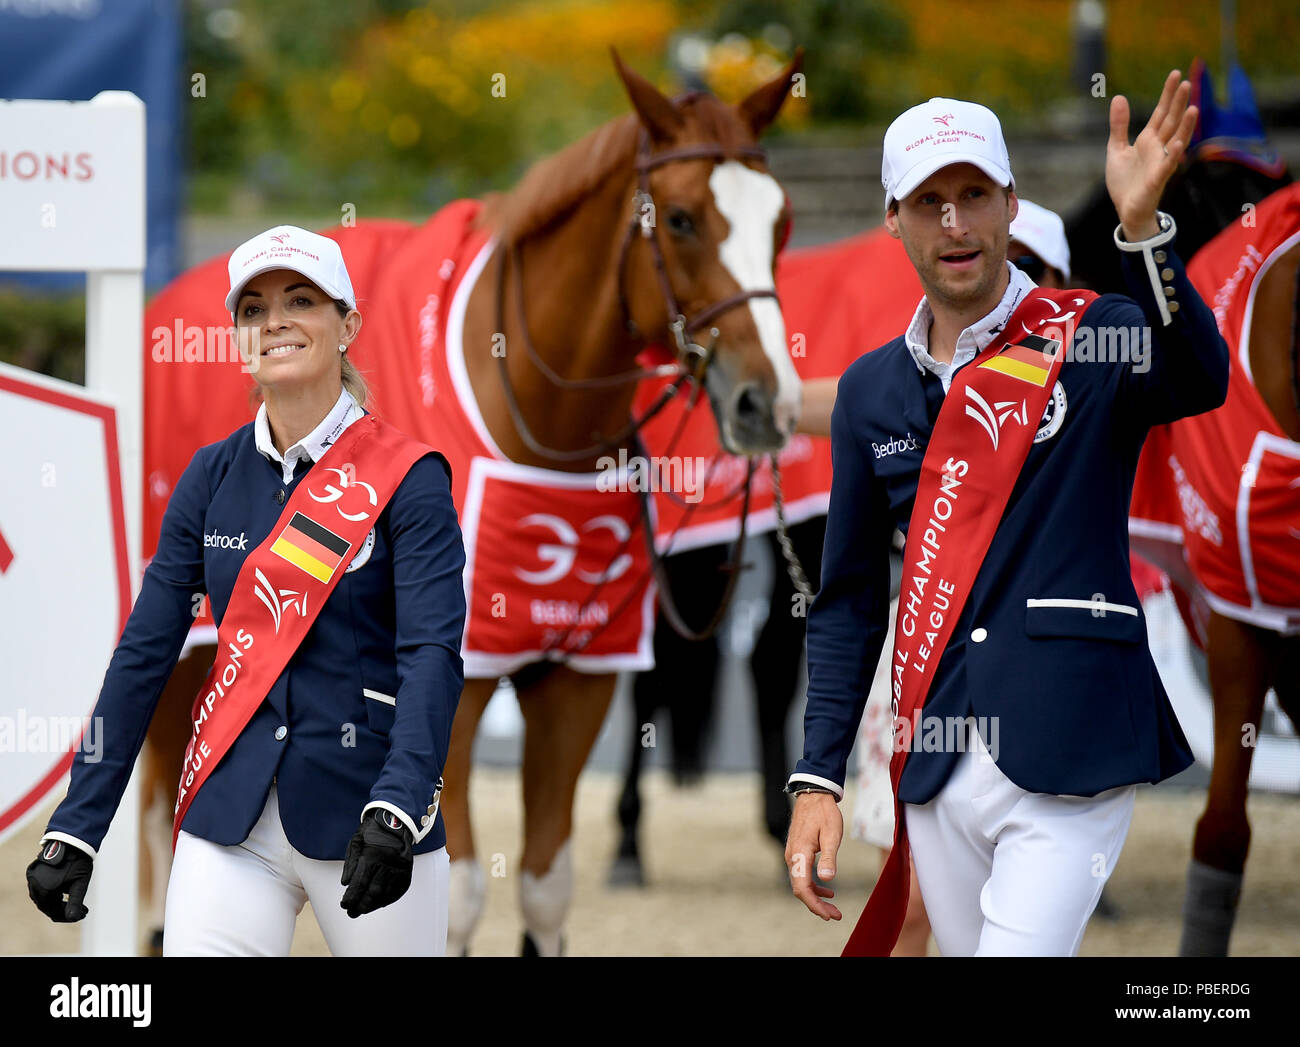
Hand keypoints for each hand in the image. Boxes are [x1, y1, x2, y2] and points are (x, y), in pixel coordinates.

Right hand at [27, 840, 92, 922]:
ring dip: (56, 902)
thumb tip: (73, 918)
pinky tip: (63, 891)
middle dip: (64, 909)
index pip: (53, 912)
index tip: (83, 914)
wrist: (72, 840)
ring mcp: (32, 878)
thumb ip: (75, 902)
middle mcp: (35, 885)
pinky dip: (51, 893)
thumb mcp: (80, 883)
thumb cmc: (78, 861)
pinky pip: (40, 888)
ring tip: (72, 901)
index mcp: (45, 890)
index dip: (68, 916)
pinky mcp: (33, 872)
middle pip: (47, 906)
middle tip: (81, 909)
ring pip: (43, 898)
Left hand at [340, 809, 412, 917]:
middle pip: (373, 891)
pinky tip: (380, 903)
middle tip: (352, 913)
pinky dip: (389, 899)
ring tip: (363, 910)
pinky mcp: (407, 870)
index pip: (360, 883)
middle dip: (361, 905)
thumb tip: (345, 884)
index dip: (351, 897)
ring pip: (386, 893)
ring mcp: (399, 867)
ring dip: (374, 905)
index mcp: (372, 855)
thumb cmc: (373, 831)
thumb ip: (350, 863)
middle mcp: (387, 863)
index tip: (344, 905)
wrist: (396, 820)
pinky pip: (398, 890)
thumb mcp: (356, 842)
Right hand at [785, 791, 842, 920]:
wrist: (813, 795)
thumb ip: (829, 858)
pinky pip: (802, 875)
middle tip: (836, 915)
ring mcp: (793, 854)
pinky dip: (814, 886)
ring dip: (816, 897)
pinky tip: (828, 889)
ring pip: (801, 883)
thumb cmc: (824, 814)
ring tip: (833, 907)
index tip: (829, 915)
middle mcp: (793, 857)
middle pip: (800, 889)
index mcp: (800, 854)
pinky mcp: (797, 852)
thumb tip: (827, 880)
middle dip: (817, 906)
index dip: (814, 905)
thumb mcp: (832, 835)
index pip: (802, 888)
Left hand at [1106, 69, 1197, 240]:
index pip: (1161, 112)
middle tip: (1187, 82)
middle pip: (1171, 121)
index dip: (1168, 94)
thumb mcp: (1116, 149)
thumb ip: (1119, 125)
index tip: (1176, 74)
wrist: (1126, 209)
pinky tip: (1178, 143)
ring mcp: (1160, 162)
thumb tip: (1119, 97)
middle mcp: (1158, 148)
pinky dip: (1173, 154)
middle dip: (1178, 103)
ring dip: (1185, 126)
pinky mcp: (1157, 179)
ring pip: (1176, 140)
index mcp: (1148, 139)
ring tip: (1193, 108)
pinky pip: (1167, 165)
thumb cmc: (1125, 181)